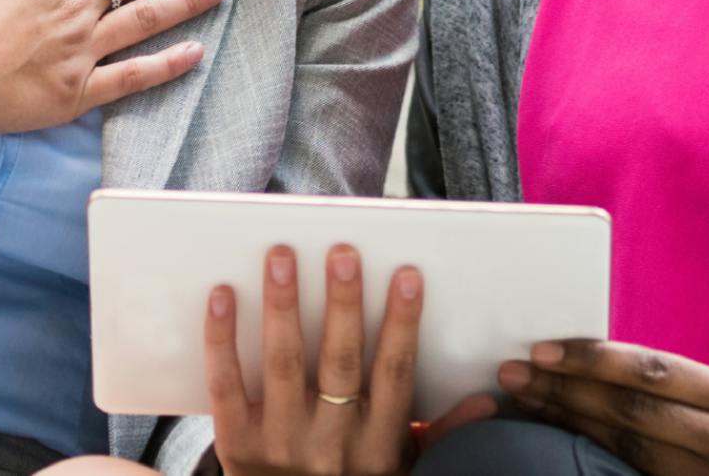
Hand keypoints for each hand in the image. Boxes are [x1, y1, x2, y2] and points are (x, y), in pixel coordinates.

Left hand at [204, 245, 428, 475]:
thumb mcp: (399, 469)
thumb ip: (436, 433)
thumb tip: (485, 402)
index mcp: (378, 444)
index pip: (395, 374)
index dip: (402, 323)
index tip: (406, 276)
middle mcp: (332, 443)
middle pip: (340, 361)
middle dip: (342, 304)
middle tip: (342, 254)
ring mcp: (280, 443)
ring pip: (284, 363)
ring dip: (283, 305)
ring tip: (282, 257)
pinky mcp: (236, 444)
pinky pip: (227, 384)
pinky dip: (223, 338)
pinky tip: (224, 295)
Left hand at [498, 339, 708, 475]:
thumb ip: (671, 382)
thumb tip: (590, 357)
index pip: (653, 371)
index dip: (594, 359)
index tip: (544, 350)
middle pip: (632, 410)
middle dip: (567, 388)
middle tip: (516, 373)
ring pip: (624, 449)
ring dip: (568, 423)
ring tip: (528, 402)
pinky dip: (591, 460)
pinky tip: (558, 446)